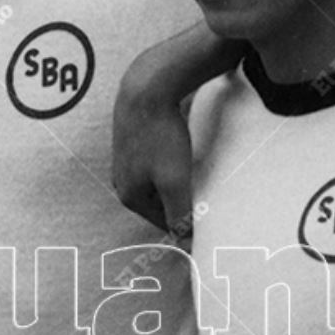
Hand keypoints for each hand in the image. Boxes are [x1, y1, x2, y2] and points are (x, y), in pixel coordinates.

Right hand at [112, 24, 238, 236]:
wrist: (146, 88)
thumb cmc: (160, 135)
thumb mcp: (173, 181)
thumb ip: (180, 215)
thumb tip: (187, 247)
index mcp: (129, 197)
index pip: (165, 223)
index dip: (188, 221)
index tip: (212, 217)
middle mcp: (122, 181)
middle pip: (161, 203)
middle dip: (183, 199)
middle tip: (208, 192)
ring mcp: (125, 161)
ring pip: (159, 182)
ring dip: (178, 180)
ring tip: (196, 170)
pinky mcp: (133, 142)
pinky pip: (157, 163)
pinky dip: (172, 162)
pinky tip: (183, 151)